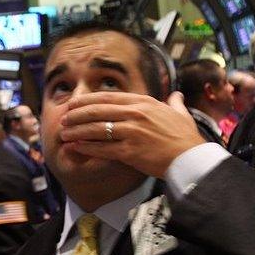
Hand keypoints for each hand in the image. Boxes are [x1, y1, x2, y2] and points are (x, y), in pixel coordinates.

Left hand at [60, 91, 204, 176]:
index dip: (87, 100)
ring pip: (96, 128)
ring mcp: (131, 132)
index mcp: (143, 102)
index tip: (74, 103)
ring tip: (63, 134)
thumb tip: (176, 96)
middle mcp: (135, 114)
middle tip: (64, 119)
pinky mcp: (129, 151)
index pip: (108, 97)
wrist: (191, 158)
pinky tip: (75, 147)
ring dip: (76, 131)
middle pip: (97, 110)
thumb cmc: (186, 138)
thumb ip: (174, 103)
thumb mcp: (180, 114)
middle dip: (77, 114)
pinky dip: (86, 147)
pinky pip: (102, 148)